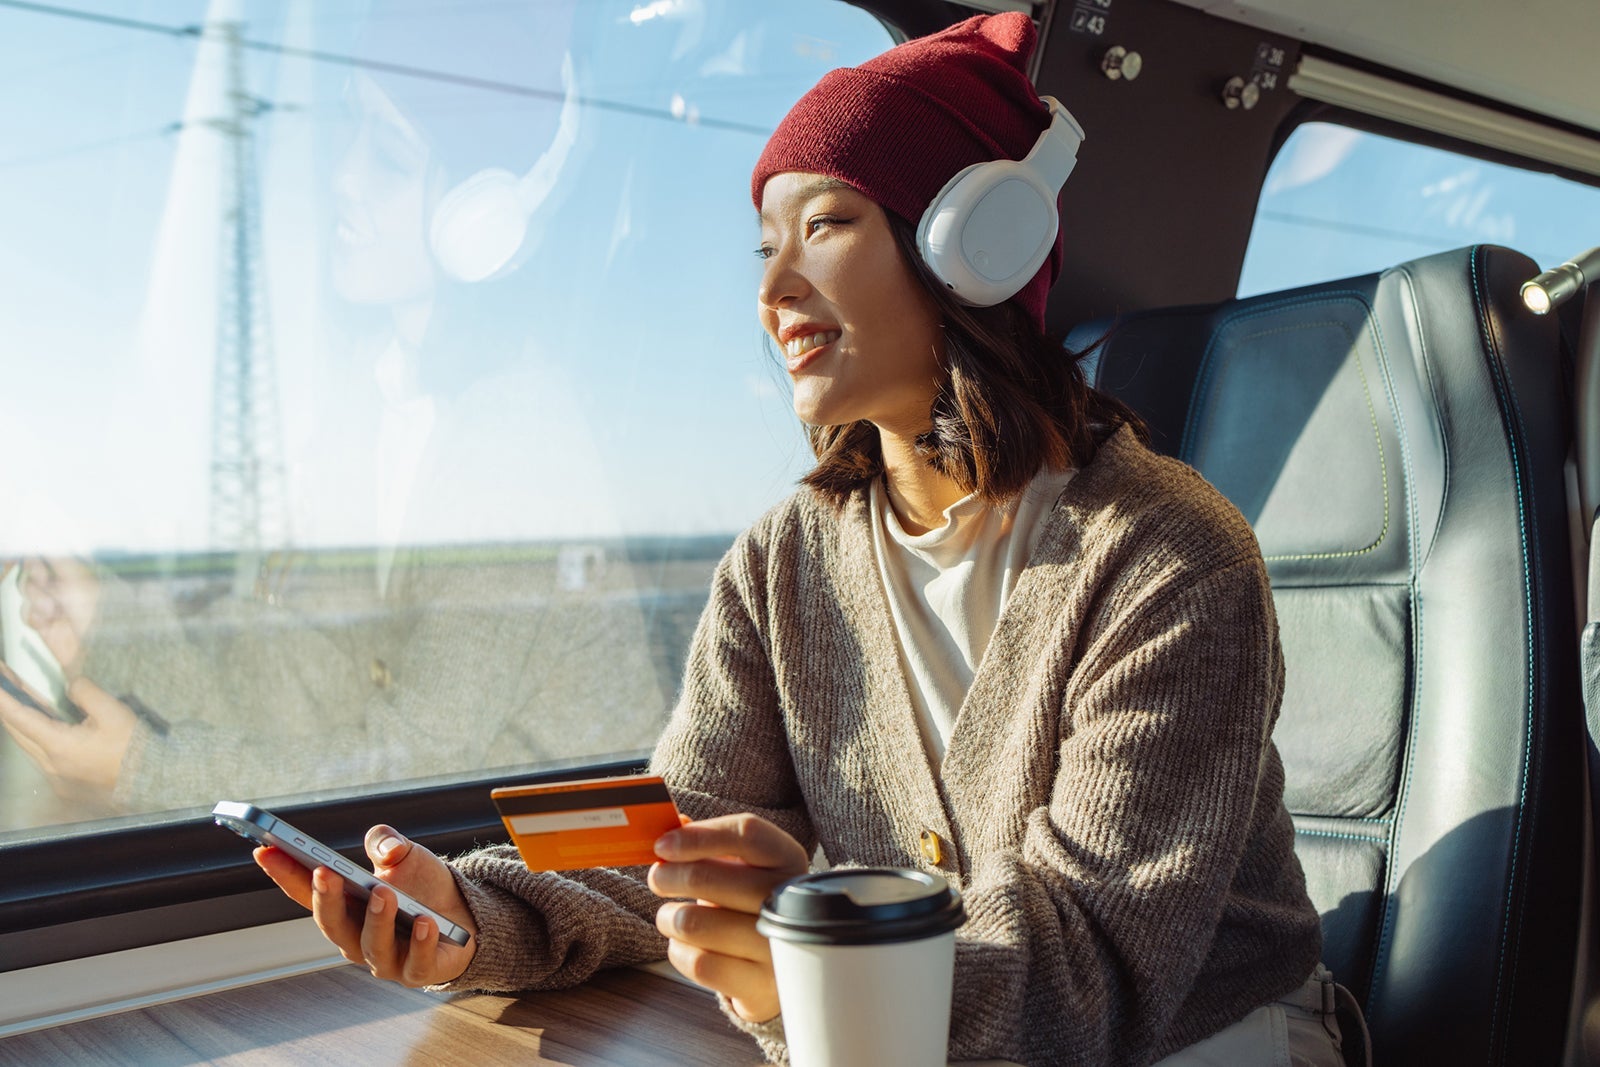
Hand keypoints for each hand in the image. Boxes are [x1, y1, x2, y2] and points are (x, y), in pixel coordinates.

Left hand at [0, 671, 135, 798]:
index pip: (19, 718)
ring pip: (26, 744)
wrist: (149, 777)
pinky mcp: (63, 781)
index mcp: (59, 746)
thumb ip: (84, 692)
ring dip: (18, 722)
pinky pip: (38, 755)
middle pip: (16, 732)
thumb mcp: (111, 710)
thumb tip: (68, 686)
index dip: (3, 699)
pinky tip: (38, 724)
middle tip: (3, 685)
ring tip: (14, 700)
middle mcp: (50, 764)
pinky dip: (32, 736)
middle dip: (6, 708)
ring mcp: (55, 775)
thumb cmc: (132, 745)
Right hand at [19, 557, 100, 677]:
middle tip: (47, 583)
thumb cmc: (94, 612)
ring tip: (54, 612)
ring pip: (27, 590)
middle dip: (36, 576)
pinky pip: (26, 612)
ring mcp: (52, 603)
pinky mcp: (43, 622)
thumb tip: (45, 536)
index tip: (31, 553)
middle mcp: (64, 585)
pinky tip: (48, 624)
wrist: (94, 651)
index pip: (50, 554)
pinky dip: (35, 617)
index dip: (37, 553)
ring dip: (37, 600)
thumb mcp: (78, 580)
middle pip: (32, 570)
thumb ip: (59, 558)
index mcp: (77, 571)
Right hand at [256, 824, 478, 987]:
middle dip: (326, 899)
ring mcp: (386, 959)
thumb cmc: (423, 888)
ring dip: (376, 919)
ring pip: (371, 946)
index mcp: (345, 908)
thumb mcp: (403, 855)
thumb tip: (388, 849)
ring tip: (384, 893)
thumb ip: (386, 841)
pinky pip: (417, 962)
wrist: (466, 915)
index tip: (264, 850)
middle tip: (324, 872)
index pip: (307, 892)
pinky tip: (426, 923)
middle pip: (332, 924)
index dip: (284, 873)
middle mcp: (356, 938)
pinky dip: (421, 943)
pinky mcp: (419, 970)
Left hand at [647, 813, 809, 1022]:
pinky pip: (698, 963)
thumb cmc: (749, 901)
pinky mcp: (760, 985)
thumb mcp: (740, 865)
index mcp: (787, 858)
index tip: (662, 845)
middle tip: (658, 878)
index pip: (746, 834)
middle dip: (667, 876)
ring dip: (669, 917)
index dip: (698, 836)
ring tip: (672, 916)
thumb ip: (707, 842)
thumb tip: (673, 824)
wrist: (779, 961)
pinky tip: (687, 945)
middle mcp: (787, 900)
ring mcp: (776, 946)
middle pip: (707, 878)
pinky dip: (679, 951)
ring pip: (693, 923)